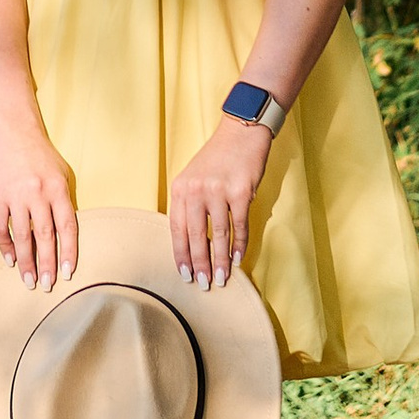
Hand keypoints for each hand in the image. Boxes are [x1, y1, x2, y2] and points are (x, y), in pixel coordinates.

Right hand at [0, 112, 77, 288]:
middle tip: (47, 285)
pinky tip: (10, 261)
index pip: (67, 228)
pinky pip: (2, 227)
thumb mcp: (62, 173)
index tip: (68, 273)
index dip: (69, 252)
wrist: (13, 132)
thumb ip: (65, 201)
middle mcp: (38, 194)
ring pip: (23, 236)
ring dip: (26, 261)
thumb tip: (66, 234)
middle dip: (47, 264)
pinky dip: (5, 246)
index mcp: (58, 189)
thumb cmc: (41, 155)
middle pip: (45, 237)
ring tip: (28, 281)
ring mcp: (16, 196)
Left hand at [170, 117, 273, 290]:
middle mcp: (196, 190)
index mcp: (180, 188)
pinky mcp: (241, 191)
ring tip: (220, 279)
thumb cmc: (217, 158)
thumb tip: (190, 242)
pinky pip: (239, 225)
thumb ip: (188, 204)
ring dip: (219, 260)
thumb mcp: (193, 177)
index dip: (181, 254)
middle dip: (199, 264)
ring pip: (217, 235)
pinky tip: (237, 259)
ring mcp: (218, 191)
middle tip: (202, 285)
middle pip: (196, 236)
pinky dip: (239, 245)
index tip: (184, 274)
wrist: (240, 133)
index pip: (177, 229)